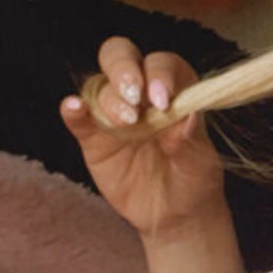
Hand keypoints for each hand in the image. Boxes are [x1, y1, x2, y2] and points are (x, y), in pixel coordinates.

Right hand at [60, 38, 224, 239]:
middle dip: (124, 69)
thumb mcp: (200, 165)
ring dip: (109, 98)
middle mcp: (141, 94)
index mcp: (174, 89)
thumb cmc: (193, 181)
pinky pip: (78, 118)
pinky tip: (74, 108)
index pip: (162, 64)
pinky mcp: (93, 137)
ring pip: (100, 86)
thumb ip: (191, 142)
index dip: (160, 74)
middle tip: (134, 98)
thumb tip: (187, 117)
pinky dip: (72, 110)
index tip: (163, 101)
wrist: (175, 215)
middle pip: (122, 57)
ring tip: (126, 123)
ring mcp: (114, 113)